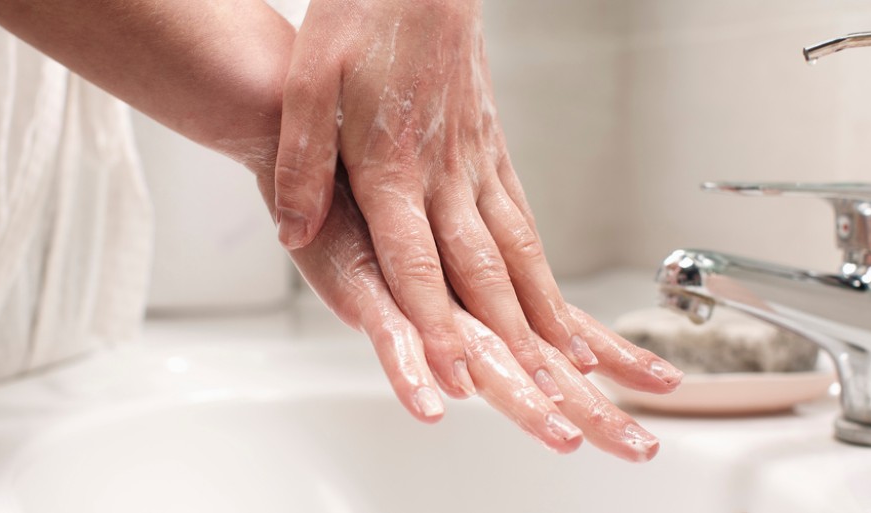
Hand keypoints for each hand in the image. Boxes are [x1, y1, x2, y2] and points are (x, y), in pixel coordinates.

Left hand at [272, 0, 680, 420]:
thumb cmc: (362, 16)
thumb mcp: (306, 82)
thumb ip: (301, 163)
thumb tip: (293, 230)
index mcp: (394, 164)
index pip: (418, 265)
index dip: (436, 328)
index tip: (457, 382)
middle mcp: (446, 172)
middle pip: (484, 272)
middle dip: (514, 344)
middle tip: (549, 398)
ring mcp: (477, 160)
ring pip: (520, 249)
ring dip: (546, 313)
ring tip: (576, 364)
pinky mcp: (493, 147)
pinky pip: (524, 217)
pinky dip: (544, 266)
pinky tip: (553, 292)